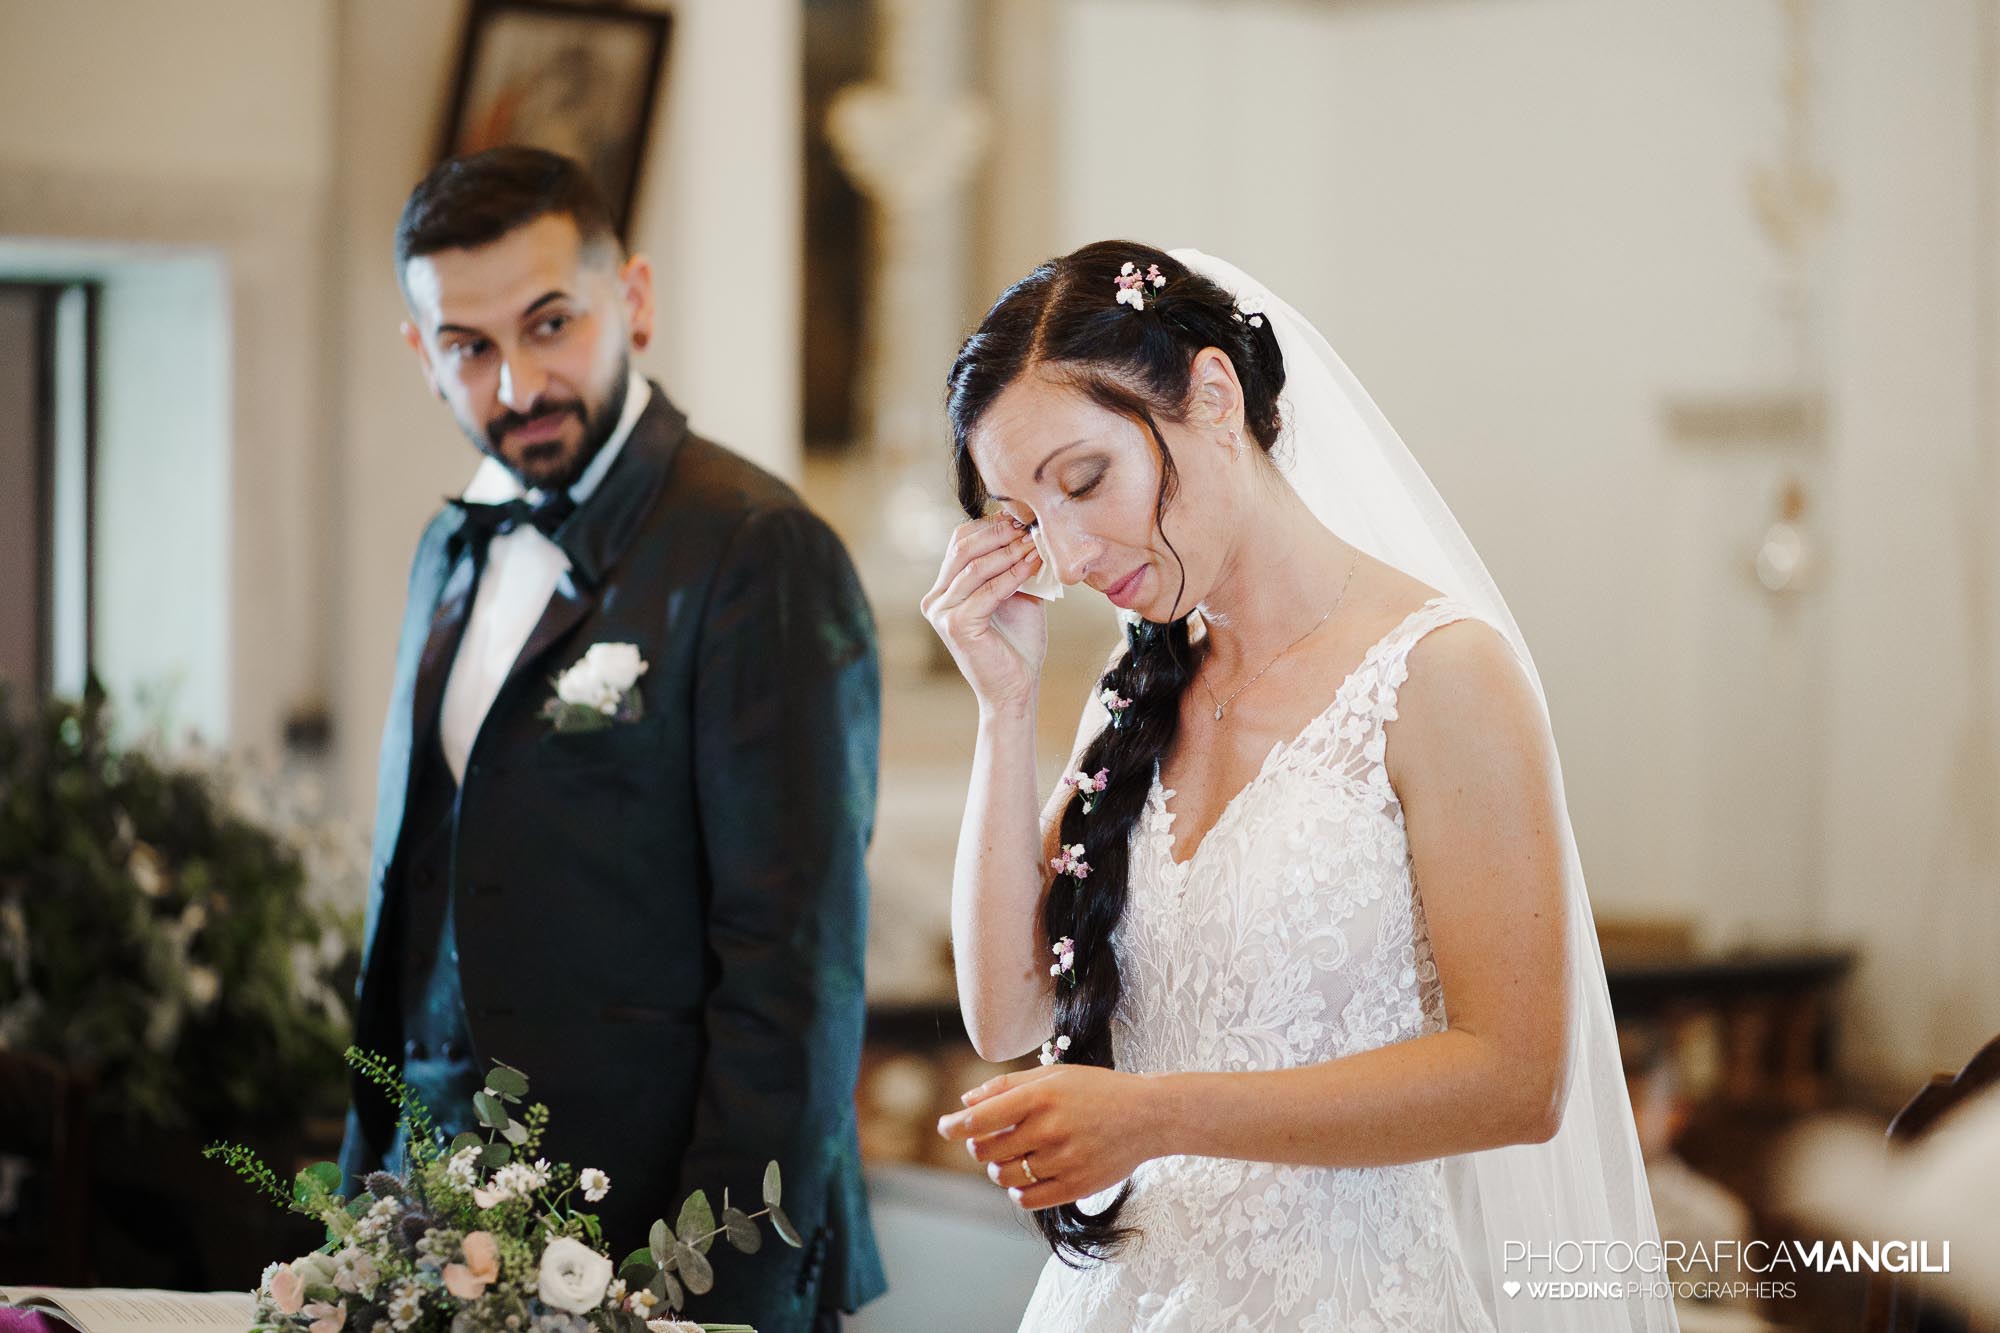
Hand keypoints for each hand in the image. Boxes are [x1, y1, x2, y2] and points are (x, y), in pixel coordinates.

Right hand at [920, 514, 1047, 714]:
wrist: (1016, 688)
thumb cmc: (1017, 644)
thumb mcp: (1016, 594)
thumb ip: (1013, 565)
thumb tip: (1027, 528)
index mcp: (945, 588)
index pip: (961, 542)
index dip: (991, 526)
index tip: (1023, 518)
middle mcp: (936, 598)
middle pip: (963, 547)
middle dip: (999, 532)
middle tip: (1029, 524)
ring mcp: (942, 612)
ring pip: (975, 566)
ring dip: (1009, 551)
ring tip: (1035, 543)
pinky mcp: (956, 626)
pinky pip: (988, 590)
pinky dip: (1013, 574)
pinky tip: (1033, 564)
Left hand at [935, 1064, 1163, 1210]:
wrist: (1148, 1116)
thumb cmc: (1096, 1090)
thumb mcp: (1053, 1075)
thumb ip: (1007, 1086)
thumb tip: (966, 1102)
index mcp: (1041, 1096)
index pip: (982, 1118)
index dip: (955, 1125)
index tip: (946, 1127)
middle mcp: (1050, 1128)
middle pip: (986, 1151)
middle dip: (979, 1147)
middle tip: (992, 1140)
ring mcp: (1064, 1159)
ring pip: (1004, 1176)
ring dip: (1000, 1169)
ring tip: (1015, 1157)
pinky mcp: (1076, 1186)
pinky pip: (1027, 1199)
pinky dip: (1018, 1191)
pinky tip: (1027, 1177)